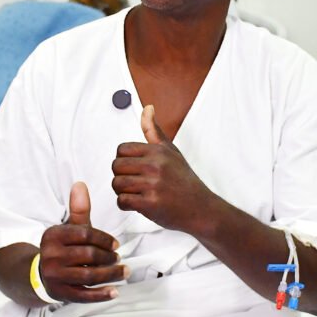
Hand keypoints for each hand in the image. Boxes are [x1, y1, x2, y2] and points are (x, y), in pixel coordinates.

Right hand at [37, 182, 126, 302]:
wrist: (40, 274)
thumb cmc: (63, 248)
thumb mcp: (69, 228)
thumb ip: (78, 209)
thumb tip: (81, 184)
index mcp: (53, 235)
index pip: (85, 234)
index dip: (104, 239)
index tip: (116, 245)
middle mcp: (51, 255)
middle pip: (88, 256)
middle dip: (109, 258)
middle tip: (119, 259)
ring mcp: (54, 276)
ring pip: (89, 276)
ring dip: (111, 275)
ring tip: (124, 272)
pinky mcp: (60, 293)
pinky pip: (84, 295)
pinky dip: (101, 295)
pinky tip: (115, 292)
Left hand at [111, 105, 212, 232]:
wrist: (200, 207)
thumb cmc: (184, 180)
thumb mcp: (171, 151)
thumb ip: (153, 131)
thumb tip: (147, 108)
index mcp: (158, 151)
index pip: (121, 149)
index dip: (123, 160)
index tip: (133, 169)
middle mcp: (155, 166)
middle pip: (116, 166)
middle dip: (120, 176)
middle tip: (133, 182)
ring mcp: (153, 185)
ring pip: (117, 184)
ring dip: (122, 191)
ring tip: (135, 193)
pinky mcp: (150, 204)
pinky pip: (122, 201)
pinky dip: (125, 204)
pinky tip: (137, 203)